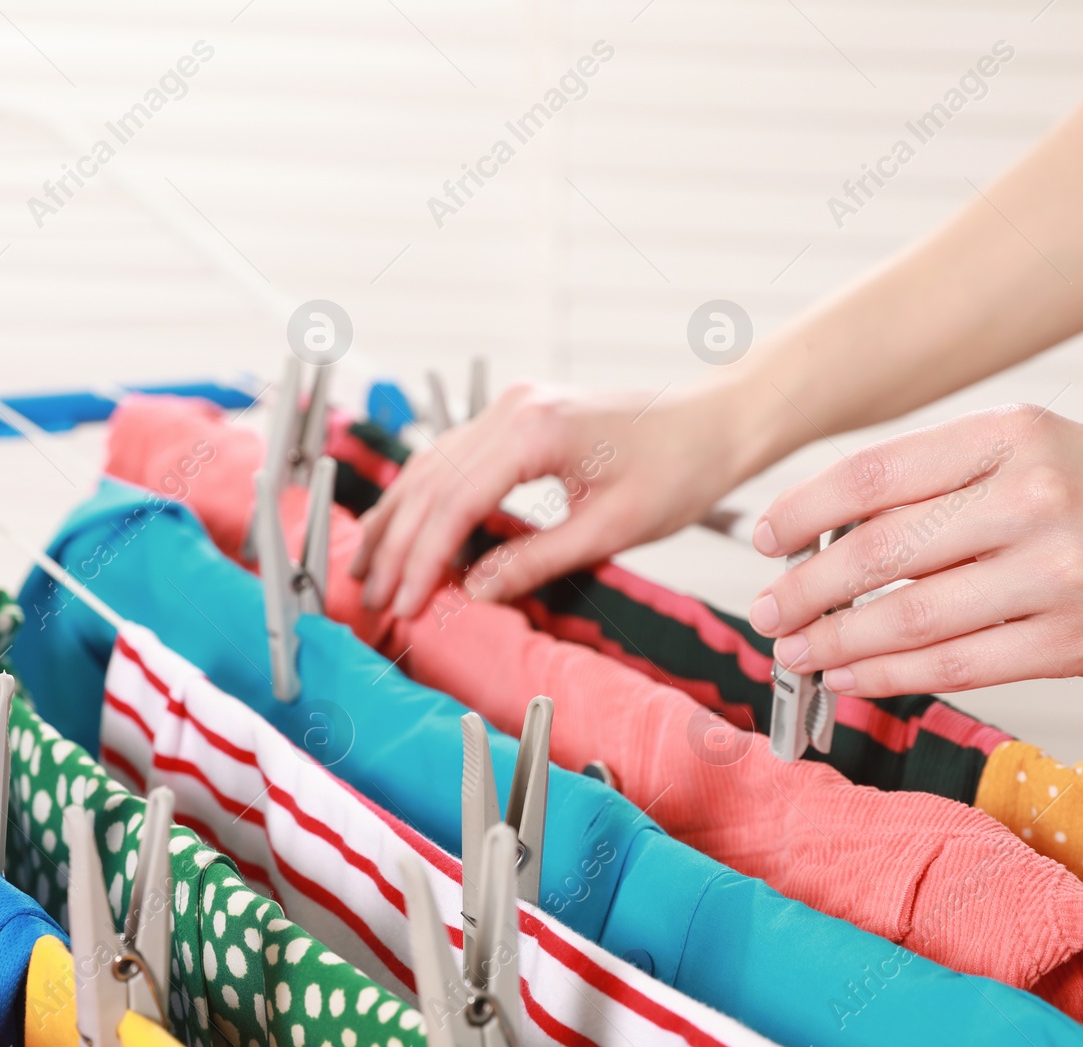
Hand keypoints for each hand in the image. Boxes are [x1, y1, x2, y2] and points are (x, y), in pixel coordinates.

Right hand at [350, 381, 753, 615]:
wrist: (714, 424)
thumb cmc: (679, 470)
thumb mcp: (609, 529)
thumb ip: (535, 561)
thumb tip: (474, 593)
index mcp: (534, 430)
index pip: (454, 502)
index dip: (421, 560)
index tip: (403, 603)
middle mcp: (513, 409)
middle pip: (430, 483)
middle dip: (396, 546)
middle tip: (370, 599)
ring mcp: (512, 408)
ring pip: (431, 466)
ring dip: (398, 521)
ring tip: (368, 570)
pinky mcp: (518, 417)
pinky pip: (455, 459)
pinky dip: (426, 499)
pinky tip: (405, 530)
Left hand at [748, 404, 1082, 695]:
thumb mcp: (1039, 448)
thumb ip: (946, 480)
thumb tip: (836, 530)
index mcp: (1012, 434)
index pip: (875, 473)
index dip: (803, 510)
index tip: (767, 537)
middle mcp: (1032, 495)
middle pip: (879, 550)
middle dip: (805, 587)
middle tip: (767, 609)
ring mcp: (1057, 572)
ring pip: (910, 616)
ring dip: (836, 640)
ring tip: (798, 650)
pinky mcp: (1077, 640)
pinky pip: (958, 665)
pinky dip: (891, 674)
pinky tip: (855, 674)